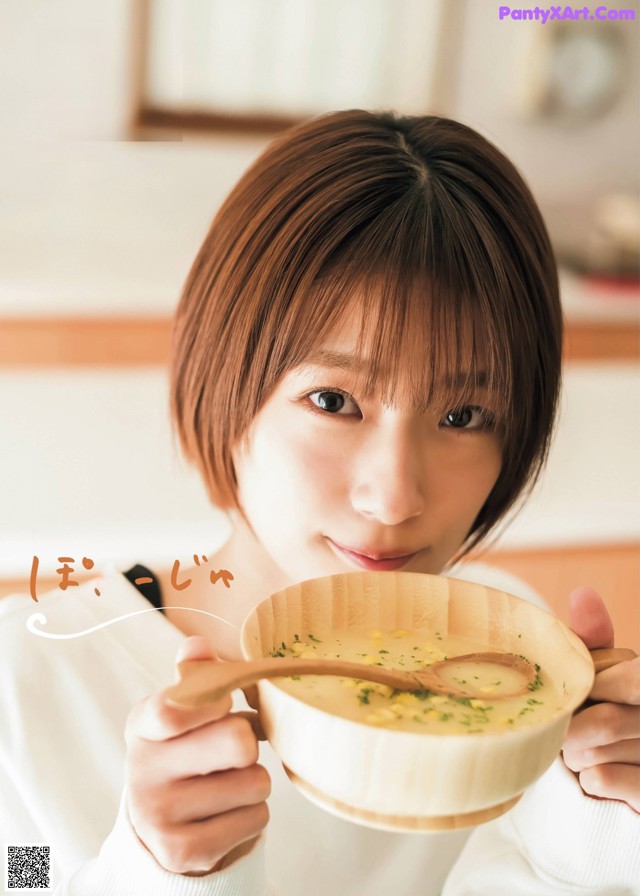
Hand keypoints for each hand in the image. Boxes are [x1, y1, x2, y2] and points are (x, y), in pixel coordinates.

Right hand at [124, 636, 270, 874]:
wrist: (162, 822)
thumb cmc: (184, 747)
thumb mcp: (182, 707)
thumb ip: (194, 673)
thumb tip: (199, 645)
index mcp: (142, 725)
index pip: (175, 709)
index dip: (215, 703)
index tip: (225, 705)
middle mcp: (142, 771)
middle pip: (238, 742)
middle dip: (249, 743)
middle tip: (233, 749)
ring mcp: (160, 816)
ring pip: (255, 782)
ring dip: (253, 780)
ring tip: (228, 781)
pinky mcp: (184, 851)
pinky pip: (257, 818)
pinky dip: (252, 813)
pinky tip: (226, 811)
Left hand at [562, 587, 639, 812]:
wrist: (624, 785)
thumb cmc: (611, 717)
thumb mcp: (605, 675)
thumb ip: (594, 641)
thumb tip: (583, 593)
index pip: (629, 680)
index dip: (594, 689)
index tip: (579, 696)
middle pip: (603, 720)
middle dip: (571, 726)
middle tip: (566, 729)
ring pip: (596, 751)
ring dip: (573, 752)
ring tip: (578, 751)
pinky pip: (603, 779)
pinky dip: (586, 777)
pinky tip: (595, 774)